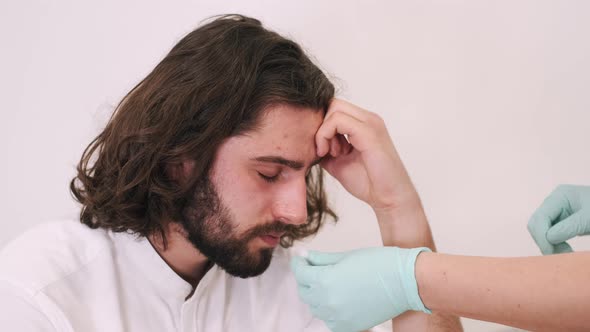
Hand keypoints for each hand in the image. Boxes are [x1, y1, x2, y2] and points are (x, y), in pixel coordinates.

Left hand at [290, 247, 430, 331]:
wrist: (405, 281)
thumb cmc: (379, 263)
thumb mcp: (345, 256)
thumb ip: (321, 259)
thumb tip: (304, 257)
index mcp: (325, 280)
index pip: (300, 273)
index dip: (299, 263)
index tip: (301, 259)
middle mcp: (327, 301)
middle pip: (304, 291)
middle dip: (306, 278)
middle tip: (314, 268)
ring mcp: (338, 317)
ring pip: (315, 307)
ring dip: (316, 295)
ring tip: (329, 282)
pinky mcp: (349, 326)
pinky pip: (329, 320)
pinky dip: (329, 311)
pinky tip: (338, 299)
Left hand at [316, 99, 416, 211]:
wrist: (389, 199)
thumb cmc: (368, 183)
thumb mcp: (338, 162)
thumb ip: (326, 148)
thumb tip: (306, 142)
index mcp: (363, 124)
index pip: (334, 108)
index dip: (321, 124)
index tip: (321, 148)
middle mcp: (368, 119)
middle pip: (332, 103)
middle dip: (320, 124)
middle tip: (323, 149)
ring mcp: (370, 123)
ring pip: (334, 108)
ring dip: (323, 131)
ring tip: (328, 153)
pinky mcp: (369, 132)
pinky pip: (338, 120)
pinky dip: (325, 135)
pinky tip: (328, 153)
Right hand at [528, 184, 589, 254]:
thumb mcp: (589, 219)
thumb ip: (569, 227)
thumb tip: (548, 239)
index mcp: (560, 196)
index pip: (540, 218)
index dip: (542, 236)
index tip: (551, 254)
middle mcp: (555, 202)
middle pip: (536, 224)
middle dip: (543, 241)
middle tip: (559, 256)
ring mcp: (557, 212)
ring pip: (540, 231)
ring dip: (549, 245)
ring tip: (566, 254)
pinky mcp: (562, 222)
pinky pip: (550, 235)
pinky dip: (555, 245)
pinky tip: (566, 251)